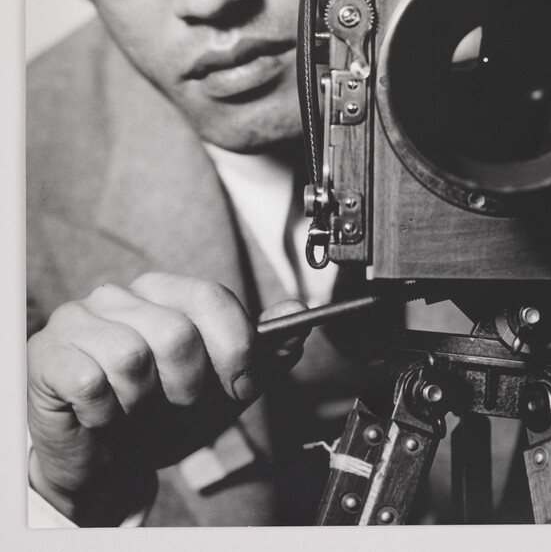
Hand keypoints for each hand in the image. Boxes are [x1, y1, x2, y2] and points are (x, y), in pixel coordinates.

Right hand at [27, 272, 306, 525]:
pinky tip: (105, 416)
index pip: (211, 296)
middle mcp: (120, 295)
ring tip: (137, 411)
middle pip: (177, 330)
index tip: (241, 383)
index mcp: (164, 292)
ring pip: (133, 357)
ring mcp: (79, 319)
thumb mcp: (222, 390)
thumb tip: (300, 317)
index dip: (235, 346)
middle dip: (190, 386)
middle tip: (179, 405)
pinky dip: (107, 414)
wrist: (106, 461)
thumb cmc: (163, 417)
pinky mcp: (48, 353)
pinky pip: (92, 382)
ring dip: (145, 404)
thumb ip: (262, 355)